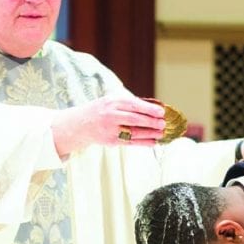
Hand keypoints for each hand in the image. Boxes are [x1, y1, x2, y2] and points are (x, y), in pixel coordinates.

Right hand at [51, 94, 165, 154]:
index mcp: (112, 102)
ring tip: (161, 133)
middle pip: (134, 119)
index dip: (149, 109)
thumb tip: (154, 107)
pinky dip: (143, 142)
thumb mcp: (112, 100)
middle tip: (163, 124)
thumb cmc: (102, 110)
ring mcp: (110, 129)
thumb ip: (129, 102)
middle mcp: (110, 115)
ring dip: (150, 133)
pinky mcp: (110, 141)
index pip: (133, 105)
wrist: (80, 124)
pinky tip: (153, 142)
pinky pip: (130, 142)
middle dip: (151, 122)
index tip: (161, 112)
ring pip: (133, 132)